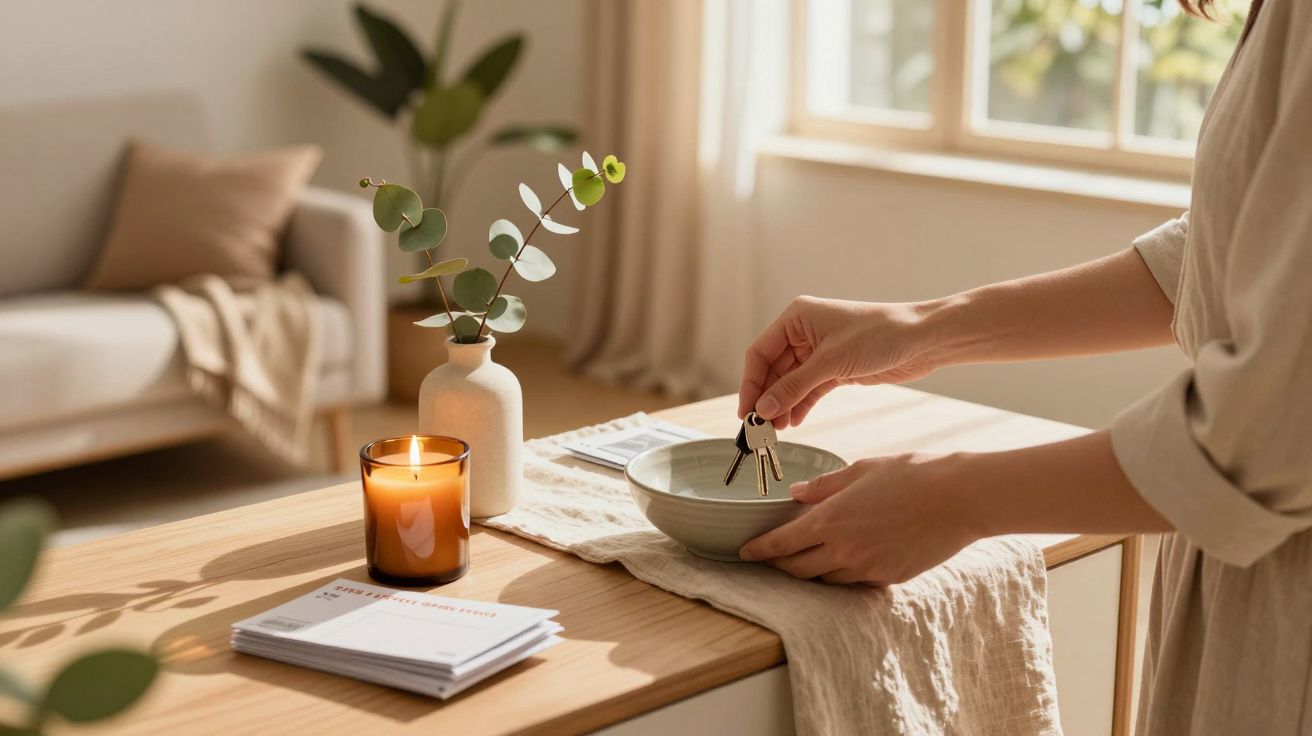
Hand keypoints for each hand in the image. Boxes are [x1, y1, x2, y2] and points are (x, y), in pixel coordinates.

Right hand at [738, 296, 941, 427]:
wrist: (923, 340)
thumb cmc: (880, 334)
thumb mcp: (831, 362)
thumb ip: (794, 386)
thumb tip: (764, 408)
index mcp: (797, 317)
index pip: (760, 352)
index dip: (750, 383)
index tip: (746, 412)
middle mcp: (804, 332)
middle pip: (773, 369)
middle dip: (767, 398)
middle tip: (760, 428)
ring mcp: (820, 351)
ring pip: (790, 382)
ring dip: (783, 405)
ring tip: (777, 431)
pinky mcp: (836, 368)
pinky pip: (809, 389)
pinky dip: (801, 405)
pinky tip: (794, 422)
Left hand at [738, 454, 978, 585]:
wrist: (960, 499)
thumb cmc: (913, 475)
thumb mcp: (863, 470)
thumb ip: (825, 485)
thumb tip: (796, 494)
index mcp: (832, 520)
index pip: (782, 544)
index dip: (760, 551)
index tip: (744, 552)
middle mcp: (845, 551)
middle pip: (798, 569)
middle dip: (779, 565)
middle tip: (770, 557)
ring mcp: (868, 569)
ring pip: (827, 579)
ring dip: (812, 569)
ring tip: (807, 557)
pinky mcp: (890, 578)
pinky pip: (856, 582)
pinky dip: (844, 572)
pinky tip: (846, 558)